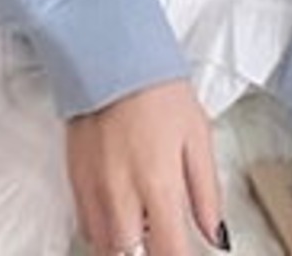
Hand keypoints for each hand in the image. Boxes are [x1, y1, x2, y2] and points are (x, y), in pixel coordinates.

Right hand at [66, 77, 227, 255]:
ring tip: (144, 224)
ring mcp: (93, 188)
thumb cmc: (157, 89)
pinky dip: (105, 230)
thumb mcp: (198, 135)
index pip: (169, 252)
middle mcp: (121, 193)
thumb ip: (207, 192)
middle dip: (150, 252)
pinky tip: (122, 211)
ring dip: (127, 245)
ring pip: (106, 247)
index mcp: (158, 183)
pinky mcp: (74, 178)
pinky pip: (86, 226)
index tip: (185, 254)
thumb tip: (217, 232)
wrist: (112, 55)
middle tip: (163, 237)